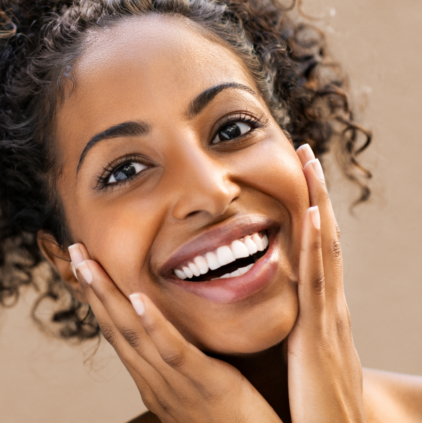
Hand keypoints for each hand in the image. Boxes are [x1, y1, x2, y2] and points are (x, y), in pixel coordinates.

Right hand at [67, 244, 280, 422]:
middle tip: (74, 251)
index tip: (84, 268)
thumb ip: (188, 365)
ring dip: (108, 296)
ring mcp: (176, 385)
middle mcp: (156, 383)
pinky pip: (173, 351)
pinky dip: (153, 323)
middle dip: (92, 288)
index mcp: (154, 382)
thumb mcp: (203, 393)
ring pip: (133, 335)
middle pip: (115, 329)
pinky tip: (137, 298)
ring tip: (89, 264)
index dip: (98, 299)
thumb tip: (180, 337)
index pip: (117, 335)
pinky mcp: (206, 384)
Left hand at [286, 145, 364, 421]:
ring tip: (310, 165)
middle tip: (308, 152)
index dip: (310, 215)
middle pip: (323, 240)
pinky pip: (316, 281)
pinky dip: (314, 246)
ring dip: (317, 205)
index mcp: (320, 315)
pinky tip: (308, 217)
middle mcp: (329, 309)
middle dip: (317, 196)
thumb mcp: (303, 362)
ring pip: (323, 250)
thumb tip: (286, 321)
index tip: (301, 179)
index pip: (315, 254)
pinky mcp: (318, 334)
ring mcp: (328, 318)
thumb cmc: (315, 407)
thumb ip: (296, 337)